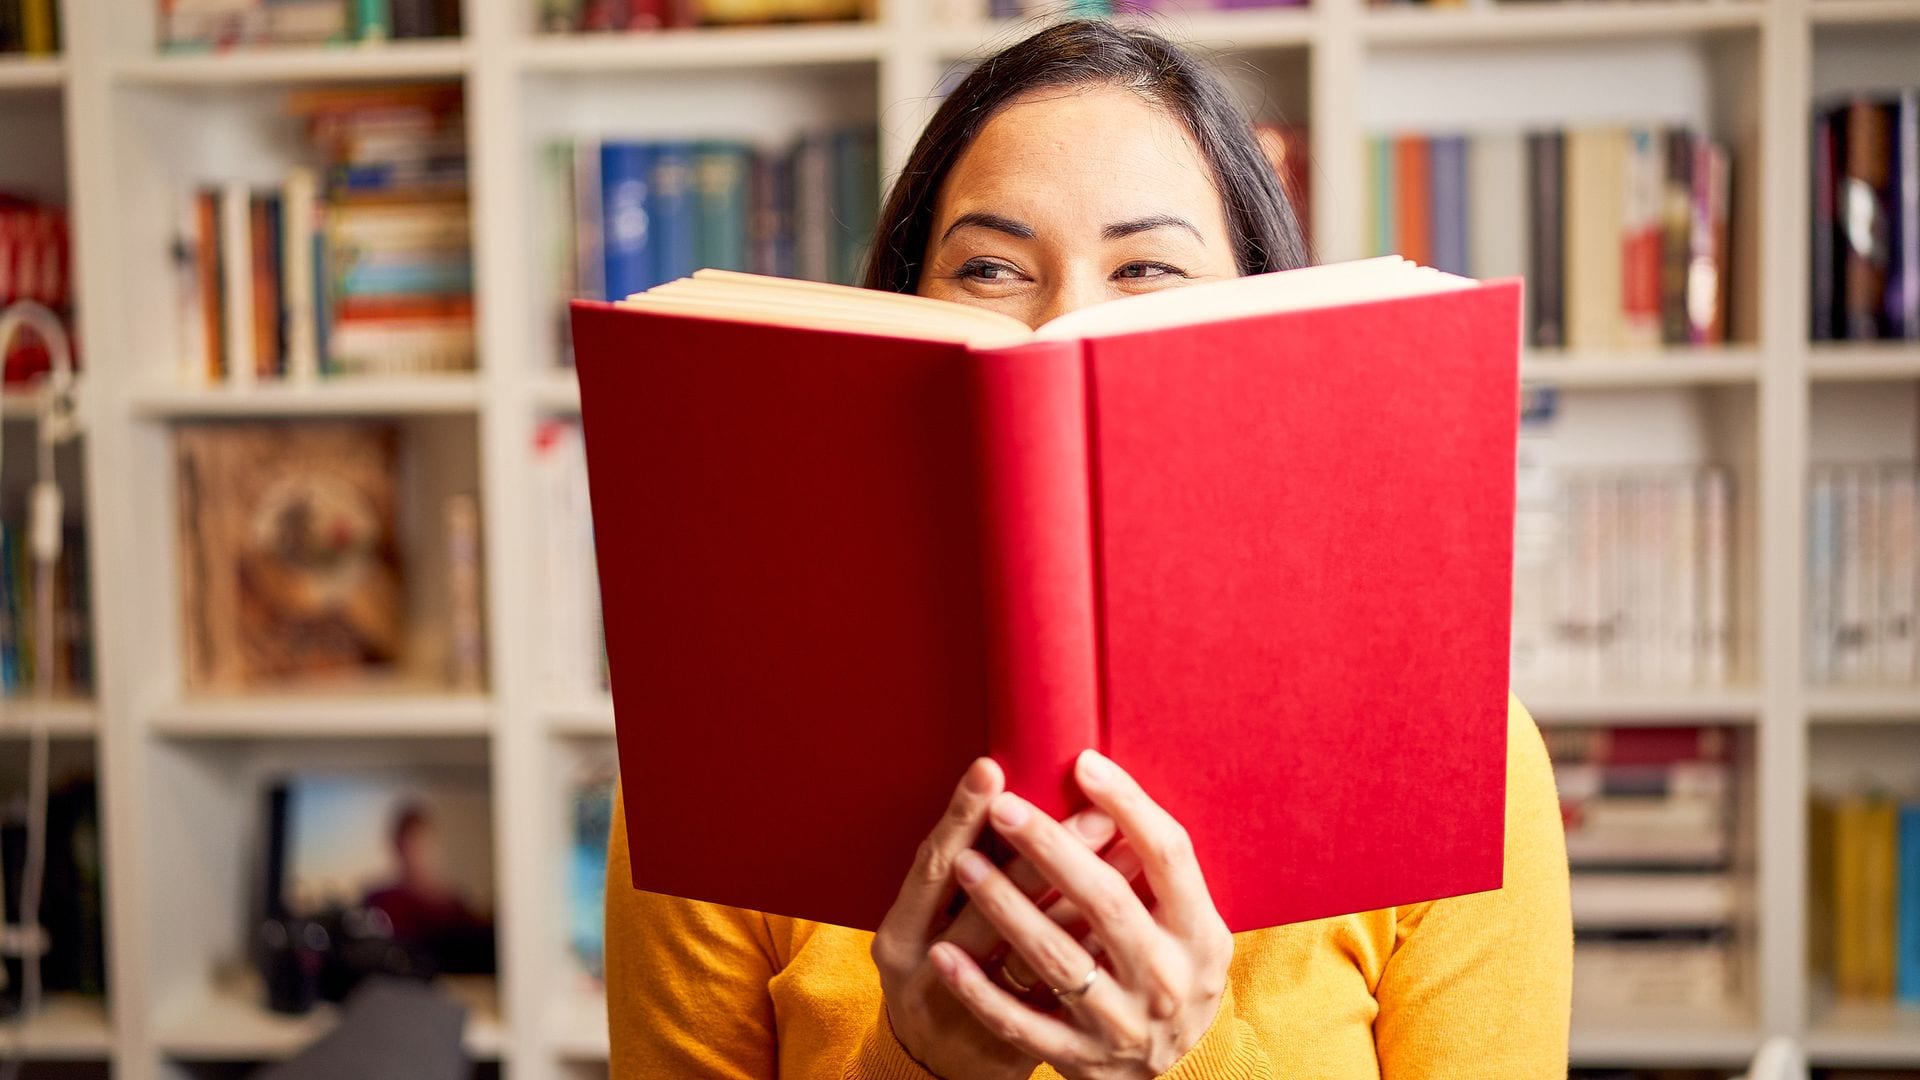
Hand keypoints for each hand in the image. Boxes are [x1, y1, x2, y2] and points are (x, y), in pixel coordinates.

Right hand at [871, 757, 1117, 1079]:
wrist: (939, 1071)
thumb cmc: (937, 975)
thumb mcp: (925, 927)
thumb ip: (957, 872)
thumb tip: (1008, 795)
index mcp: (897, 936)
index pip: (930, 866)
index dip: (960, 817)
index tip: (993, 769)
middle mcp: (924, 976)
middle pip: (987, 906)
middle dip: (1045, 851)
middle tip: (1093, 806)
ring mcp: (969, 1017)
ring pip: (1032, 951)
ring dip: (1083, 894)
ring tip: (1122, 847)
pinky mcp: (1008, 1047)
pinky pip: (1059, 994)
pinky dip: (1092, 948)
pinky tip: (1123, 912)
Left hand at [927, 750, 1233, 1079]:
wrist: (1180, 1071)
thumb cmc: (1174, 972)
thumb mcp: (1189, 925)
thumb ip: (1159, 871)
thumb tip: (1109, 790)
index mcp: (1199, 934)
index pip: (1168, 856)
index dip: (1130, 806)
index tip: (1084, 764)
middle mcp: (1166, 979)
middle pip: (1106, 902)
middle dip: (1050, 850)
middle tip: (1003, 808)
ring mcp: (1122, 1024)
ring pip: (1057, 959)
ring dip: (1006, 906)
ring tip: (963, 862)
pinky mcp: (1080, 1059)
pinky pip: (1020, 1022)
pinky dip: (979, 990)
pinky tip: (944, 954)